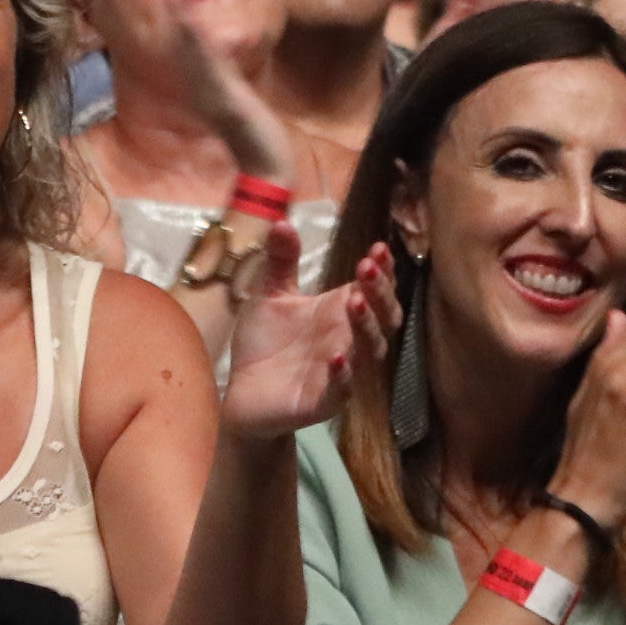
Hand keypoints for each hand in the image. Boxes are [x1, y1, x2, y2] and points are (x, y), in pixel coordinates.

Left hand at [219, 230, 390, 444]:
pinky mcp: (323, 401)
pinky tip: (336, 357)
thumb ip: (281, 262)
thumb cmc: (264, 344)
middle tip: (367, 268)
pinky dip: (343, 374)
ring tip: (355, 301)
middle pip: (383, 317)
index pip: (373, 289)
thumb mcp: (269, 296)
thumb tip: (281, 222)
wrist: (242, 394)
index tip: (378, 248)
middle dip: (380, 292)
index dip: (383, 271)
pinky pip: (341, 390)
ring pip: (368, 351)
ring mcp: (340, 372)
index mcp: (339, 312)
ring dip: (365, 326)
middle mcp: (348, 341)